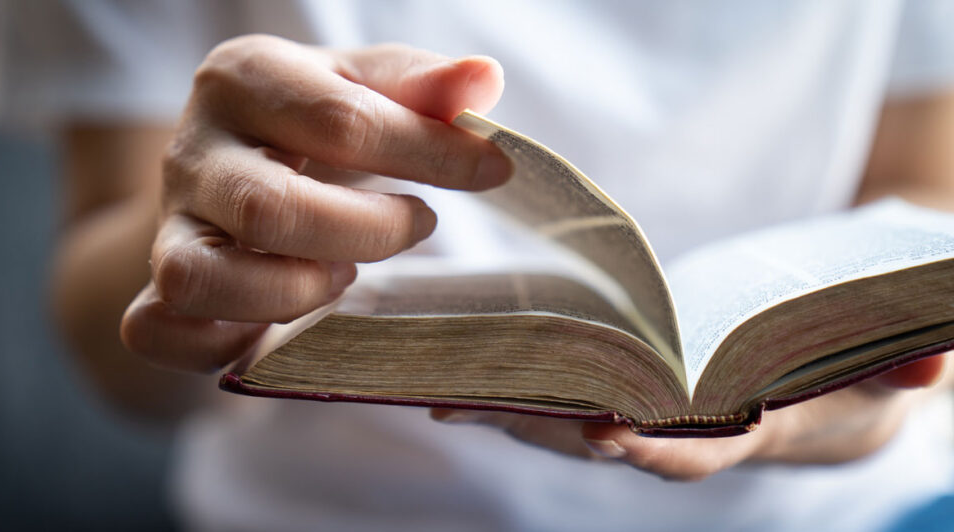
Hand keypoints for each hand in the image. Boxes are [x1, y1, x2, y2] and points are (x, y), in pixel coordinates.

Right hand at [120, 35, 510, 371]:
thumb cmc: (309, 122)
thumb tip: (484, 79)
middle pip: (270, 210)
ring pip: (201, 279)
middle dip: (366, 233)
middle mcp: (190, 150)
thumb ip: (418, 85)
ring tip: (343, 276)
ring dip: (291, 292)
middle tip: (418, 226)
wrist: (230, 159)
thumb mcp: (361, 85)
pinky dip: (223, 342)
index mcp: (243, 78)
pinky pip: (160, 330)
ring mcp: (167, 224)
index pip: (340, 121)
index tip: (491, 172)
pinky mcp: (155, 288)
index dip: (429, 154)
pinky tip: (284, 326)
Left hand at [432, 353, 949, 480]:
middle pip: (613, 441)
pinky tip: (456, 385)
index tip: (607, 430)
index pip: (699, 450)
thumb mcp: (893, 368)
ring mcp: (650, 419)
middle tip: (486, 402)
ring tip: (446, 392)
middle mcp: (688, 434)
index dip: (656, 444)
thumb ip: (908, 362)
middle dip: (552, 427)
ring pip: (574, 427)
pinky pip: (562, 402)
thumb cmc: (858, 372)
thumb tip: (928, 361)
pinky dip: (514, 396)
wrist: (827, 384)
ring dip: (514, 413)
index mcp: (748, 431)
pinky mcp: (626, 396)